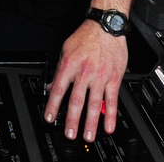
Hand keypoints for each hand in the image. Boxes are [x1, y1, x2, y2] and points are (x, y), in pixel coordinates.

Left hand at [43, 21, 126, 141]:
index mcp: (69, 65)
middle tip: (70, 133)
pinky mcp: (114, 79)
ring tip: (88, 136)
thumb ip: (59, 71)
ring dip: (91, 123)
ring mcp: (100, 77)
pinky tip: (108, 127)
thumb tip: (50, 86)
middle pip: (76, 100)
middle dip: (72, 120)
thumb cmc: (86, 37)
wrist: (106, 28)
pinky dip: (110, 115)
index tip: (49, 118)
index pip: (58, 89)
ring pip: (94, 104)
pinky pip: (112, 100)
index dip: (53, 105)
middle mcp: (84, 72)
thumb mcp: (65, 50)